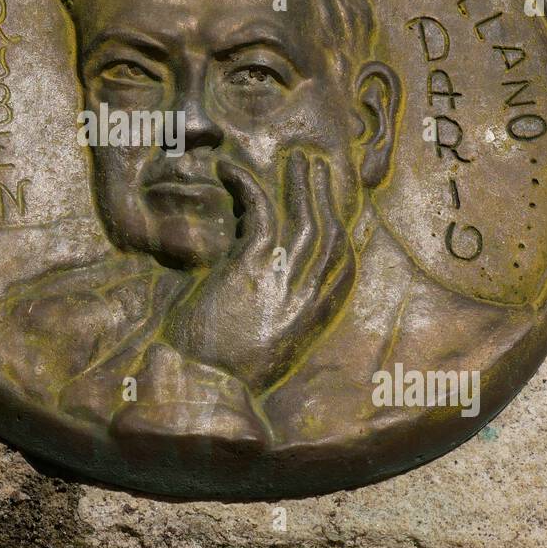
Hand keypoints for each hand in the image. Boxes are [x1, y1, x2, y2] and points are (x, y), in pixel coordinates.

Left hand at [157, 148, 353, 391]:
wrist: (202, 387)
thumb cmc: (224, 372)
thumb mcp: (264, 347)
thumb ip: (275, 317)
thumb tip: (266, 296)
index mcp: (312, 318)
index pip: (342, 268)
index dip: (343, 233)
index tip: (338, 209)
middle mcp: (306, 298)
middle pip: (329, 236)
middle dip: (326, 198)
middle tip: (318, 168)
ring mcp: (282, 281)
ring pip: (304, 220)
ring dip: (301, 185)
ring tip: (297, 160)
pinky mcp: (251, 268)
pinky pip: (258, 213)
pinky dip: (247, 186)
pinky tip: (230, 170)